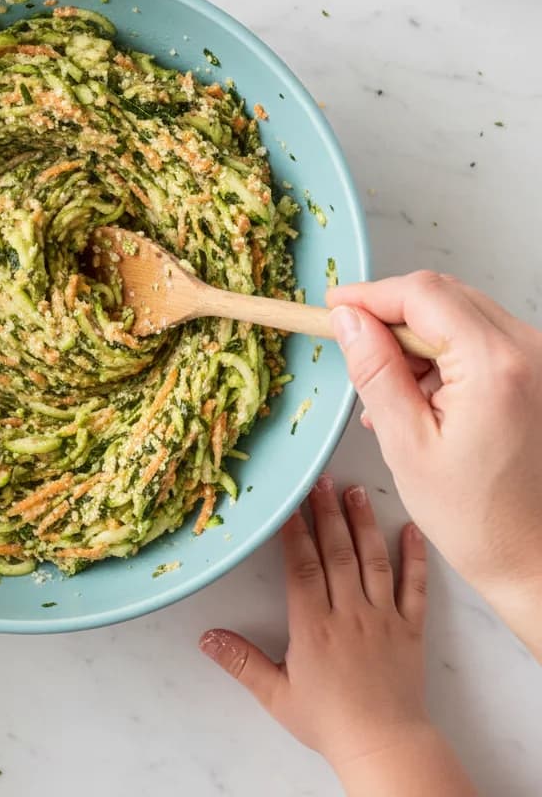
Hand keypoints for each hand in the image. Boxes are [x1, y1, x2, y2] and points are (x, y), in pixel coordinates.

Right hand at [200, 476, 429, 770]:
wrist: (385, 746)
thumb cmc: (329, 722)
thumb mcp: (276, 694)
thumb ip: (241, 661)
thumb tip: (205, 637)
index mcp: (314, 625)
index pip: (301, 566)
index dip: (294, 531)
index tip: (288, 502)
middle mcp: (349, 613)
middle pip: (337, 552)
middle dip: (327, 512)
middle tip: (320, 479)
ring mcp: (383, 618)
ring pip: (372, 561)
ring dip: (363, 524)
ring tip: (355, 491)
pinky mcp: (410, 628)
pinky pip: (413, 588)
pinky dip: (414, 558)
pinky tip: (410, 531)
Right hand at [327, 272, 541, 651]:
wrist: (534, 557)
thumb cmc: (476, 516)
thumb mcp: (406, 444)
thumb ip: (375, 371)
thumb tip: (347, 319)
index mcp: (494, 365)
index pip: (422, 294)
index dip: (369, 295)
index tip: (331, 308)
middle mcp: (527, 351)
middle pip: (442, 296)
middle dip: (390, 315)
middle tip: (350, 346)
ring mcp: (537, 360)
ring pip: (459, 314)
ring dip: (414, 337)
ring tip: (387, 390)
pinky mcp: (535, 373)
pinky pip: (478, 338)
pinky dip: (441, 353)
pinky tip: (420, 396)